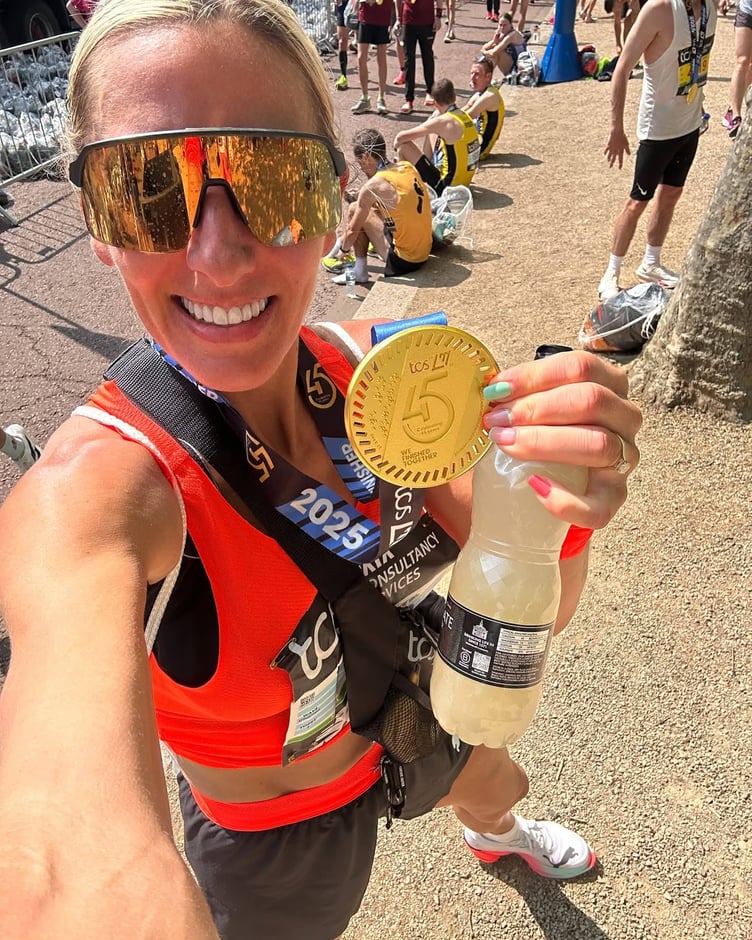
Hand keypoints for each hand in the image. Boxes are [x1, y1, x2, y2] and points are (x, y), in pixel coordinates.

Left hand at [482, 351, 641, 529]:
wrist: (547, 484)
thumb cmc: (540, 434)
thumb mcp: (534, 407)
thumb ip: (517, 396)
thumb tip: (487, 392)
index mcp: (608, 384)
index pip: (580, 367)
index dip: (535, 376)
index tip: (497, 391)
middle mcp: (624, 418)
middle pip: (591, 401)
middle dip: (537, 408)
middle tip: (498, 420)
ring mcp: (624, 459)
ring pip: (598, 445)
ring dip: (545, 443)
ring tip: (506, 444)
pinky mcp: (614, 498)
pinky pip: (597, 506)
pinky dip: (565, 500)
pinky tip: (535, 486)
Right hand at [604, 128, 629, 167]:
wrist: (616, 133)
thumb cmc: (623, 137)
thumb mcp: (626, 144)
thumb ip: (627, 150)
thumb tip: (629, 154)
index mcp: (620, 151)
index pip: (620, 159)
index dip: (620, 164)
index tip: (619, 168)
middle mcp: (615, 151)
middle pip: (613, 158)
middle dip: (612, 163)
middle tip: (610, 167)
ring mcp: (611, 148)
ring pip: (609, 155)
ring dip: (608, 158)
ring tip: (608, 161)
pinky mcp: (608, 145)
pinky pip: (606, 150)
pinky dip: (605, 152)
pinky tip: (605, 154)